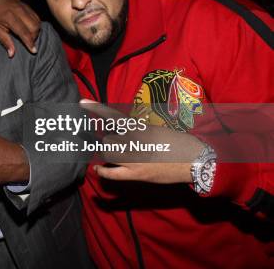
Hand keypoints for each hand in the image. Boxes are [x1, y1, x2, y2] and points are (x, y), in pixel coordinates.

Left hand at [0, 0, 39, 56]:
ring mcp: (25, 8)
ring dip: (36, 31)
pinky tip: (30, 29)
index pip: (24, 32)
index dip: (30, 42)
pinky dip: (36, 25)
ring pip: (37, 22)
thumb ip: (5, 41)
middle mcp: (19, 11)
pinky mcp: (28, 7)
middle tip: (27, 42)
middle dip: (34, 37)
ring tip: (28, 36)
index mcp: (10, 17)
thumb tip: (12, 54)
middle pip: (34, 27)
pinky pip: (37, 17)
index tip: (34, 51)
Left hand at [80, 99, 205, 183]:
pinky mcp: (136, 174)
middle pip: (107, 139)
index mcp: (140, 128)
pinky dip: (102, 171)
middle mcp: (134, 142)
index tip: (83, 103)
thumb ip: (138, 128)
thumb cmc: (178, 142)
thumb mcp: (157, 129)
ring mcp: (133, 159)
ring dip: (107, 153)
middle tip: (111, 142)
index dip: (96, 109)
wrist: (195, 161)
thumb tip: (123, 129)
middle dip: (107, 140)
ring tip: (112, 152)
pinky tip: (97, 168)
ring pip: (107, 154)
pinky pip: (112, 173)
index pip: (113, 116)